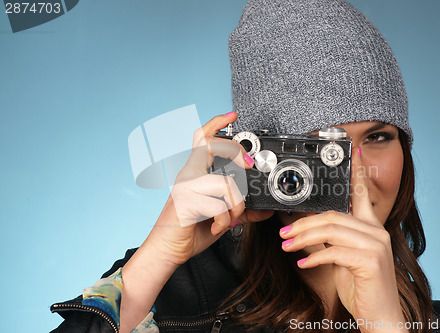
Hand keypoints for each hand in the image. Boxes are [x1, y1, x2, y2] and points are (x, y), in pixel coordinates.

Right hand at [147, 112, 272, 266]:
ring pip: (225, 183)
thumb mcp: (221, 217)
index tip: (233, 115)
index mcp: (194, 172)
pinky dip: (225, 220)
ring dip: (236, 205)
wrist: (167, 250)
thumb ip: (241, 210)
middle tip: (247, 165)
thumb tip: (264, 210)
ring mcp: (185, 187)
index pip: (200, 138)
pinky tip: (219, 227)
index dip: (216, 123)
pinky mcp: (185, 203)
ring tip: (230, 219)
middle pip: (210, 144)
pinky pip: (219, 206)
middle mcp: (188, 175)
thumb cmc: (190, 230)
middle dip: (235, 150)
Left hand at [279, 149, 405, 332]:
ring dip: (303, 238)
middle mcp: (377, 232)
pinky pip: (334, 252)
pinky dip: (314, 257)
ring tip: (287, 246)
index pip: (362, 193)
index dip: (357, 171)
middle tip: (284, 233)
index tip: (351, 152)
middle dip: (303, 223)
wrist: (381, 317)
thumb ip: (327, 240)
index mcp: (372, 228)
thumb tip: (303, 227)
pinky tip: (302, 262)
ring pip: (331, 230)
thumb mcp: (341, 259)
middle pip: (333, 215)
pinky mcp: (371, 262)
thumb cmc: (362, 287)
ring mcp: (376, 246)